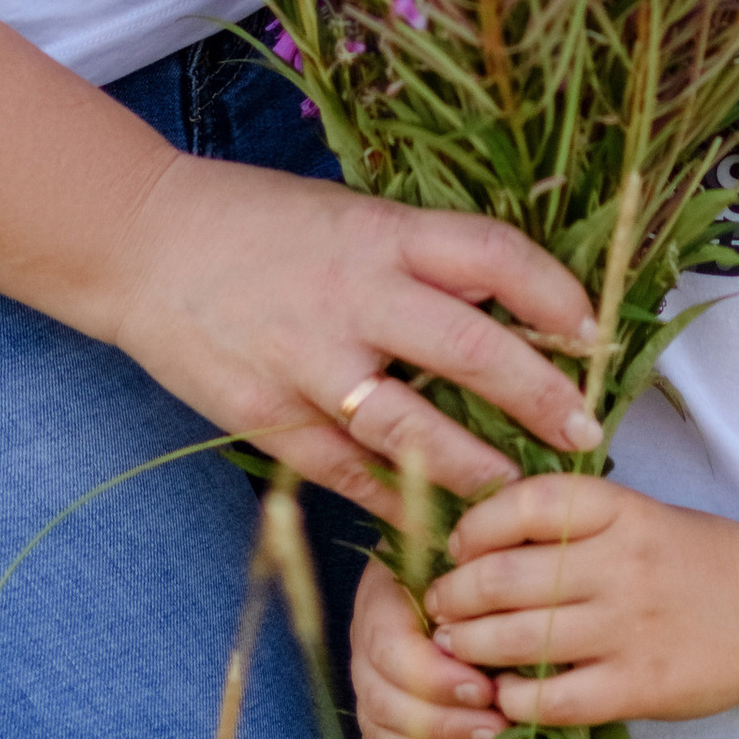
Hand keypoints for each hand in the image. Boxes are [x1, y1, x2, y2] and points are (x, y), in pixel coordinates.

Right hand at [103, 156, 602, 523]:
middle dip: (542, 397)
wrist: (144, 244)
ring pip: (417, 432)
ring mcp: (310, 362)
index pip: (493, 257)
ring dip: (478, 469)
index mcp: (380, 233)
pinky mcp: (272, 418)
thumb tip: (503, 301)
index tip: (594, 332)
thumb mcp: (347, 214)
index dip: (554, 296)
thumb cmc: (256, 222)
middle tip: (585, 431)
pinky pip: (351, 474)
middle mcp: (354, 295)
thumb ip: (414, 256)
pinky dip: (397, 504)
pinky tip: (433, 524)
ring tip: (518, 495)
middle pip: (474, 351)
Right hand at [355, 554, 495, 738]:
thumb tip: (498, 541)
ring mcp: (368, 690)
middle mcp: (364, 648)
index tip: (483, 685)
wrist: (445, 581)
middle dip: (441, 722)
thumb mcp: (465, 548)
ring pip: (382, 735)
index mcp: (381, 600)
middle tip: (494, 729)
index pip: (390, 647)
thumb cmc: (465, 566)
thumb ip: (474, 552)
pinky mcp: (377, 728)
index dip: (434, 675)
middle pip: (384, 699)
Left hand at [396, 477, 738, 733]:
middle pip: (506, 577)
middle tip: (438, 606)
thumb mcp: (633, 514)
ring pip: (522, 638)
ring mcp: (630, 626)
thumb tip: (478, 540)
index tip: (455, 546)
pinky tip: (503, 693)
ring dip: (471, 645)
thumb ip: (569, 522)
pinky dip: (517, 698)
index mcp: (617, 507)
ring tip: (452, 646)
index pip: (525, 503)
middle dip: (455, 595)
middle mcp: (620, 562)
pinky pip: (558, 698)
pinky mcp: (641, 685)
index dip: (475, 526)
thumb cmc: (687, 556)